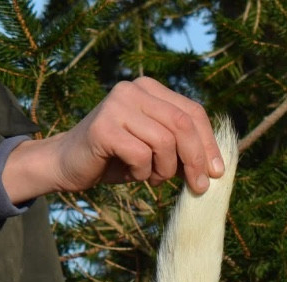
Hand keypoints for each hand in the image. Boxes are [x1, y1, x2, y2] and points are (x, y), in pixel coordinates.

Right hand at [3, 77, 224, 203]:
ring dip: (165, 170)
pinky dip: (142, 172)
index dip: (209, 144)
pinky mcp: (103, 126)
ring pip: (165, 142)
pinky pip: (142, 155)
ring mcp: (116, 105)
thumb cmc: (119, 159)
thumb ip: (184, 149)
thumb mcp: (159, 151)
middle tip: (199, 186)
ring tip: (152, 176)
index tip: (217, 172)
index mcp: (149, 89)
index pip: (193, 112)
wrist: (68, 164)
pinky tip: (132, 173)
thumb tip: (218, 167)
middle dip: (196, 160)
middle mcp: (133, 89)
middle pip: (183, 125)